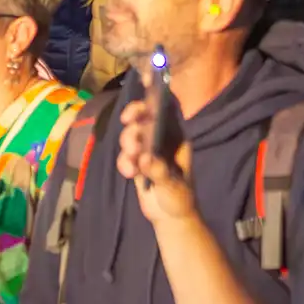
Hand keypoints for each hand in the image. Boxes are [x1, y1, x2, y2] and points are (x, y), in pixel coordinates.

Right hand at [114, 100, 198, 224]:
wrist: (170, 219)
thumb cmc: (180, 199)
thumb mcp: (174, 186)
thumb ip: (160, 172)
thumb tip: (145, 159)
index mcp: (177, 137)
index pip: (169, 108)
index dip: (159, 94)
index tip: (146, 85)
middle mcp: (162, 139)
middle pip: (145, 116)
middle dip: (134, 116)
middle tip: (127, 121)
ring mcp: (148, 149)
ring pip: (132, 133)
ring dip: (127, 141)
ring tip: (132, 160)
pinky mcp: (136, 162)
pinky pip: (125, 154)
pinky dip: (124, 161)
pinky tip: (129, 174)